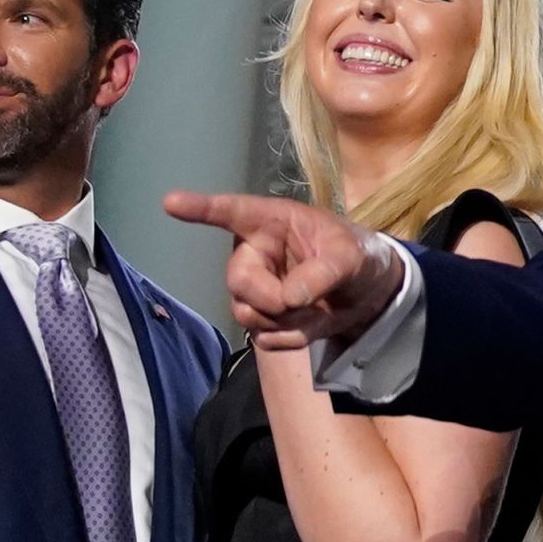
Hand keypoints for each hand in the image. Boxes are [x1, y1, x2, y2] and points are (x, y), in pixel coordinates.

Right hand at [163, 191, 402, 348]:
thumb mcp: (352, 257)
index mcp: (273, 223)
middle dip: (270, 299)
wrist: (372, 294)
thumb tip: (288, 298)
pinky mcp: (264, 318)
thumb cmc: (357, 256)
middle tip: (302, 302)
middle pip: (238, 281)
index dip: (201, 208)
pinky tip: (311, 325)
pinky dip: (291, 339)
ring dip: (284, 321)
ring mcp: (256, 288)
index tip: (171, 202)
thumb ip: (323, 272)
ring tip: (316, 309)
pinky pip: (264, 339)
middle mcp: (255, 253)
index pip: (233, 212)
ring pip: (246, 313)